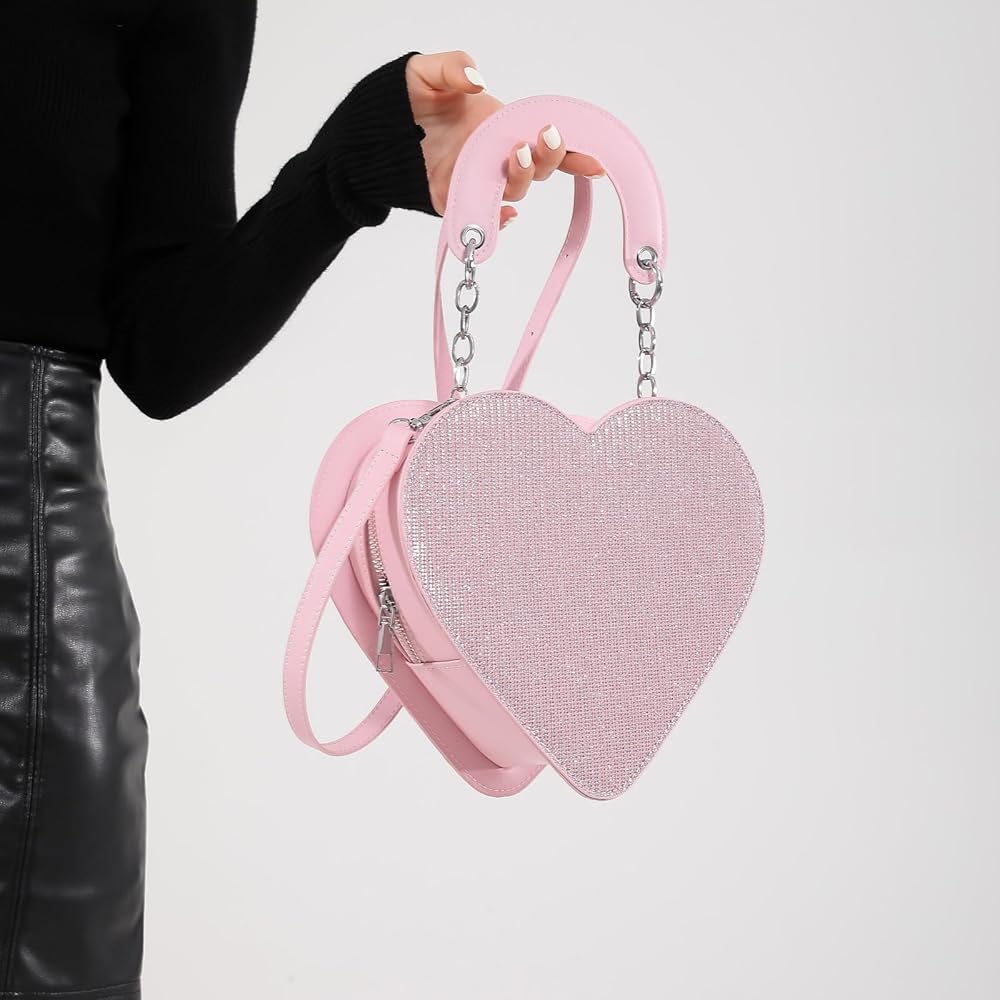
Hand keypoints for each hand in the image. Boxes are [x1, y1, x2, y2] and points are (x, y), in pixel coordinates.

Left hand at [405, 51, 605, 226]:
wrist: (371, 138)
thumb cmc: (403, 104)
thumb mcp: (427, 73)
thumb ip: (453, 66)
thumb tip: (478, 80)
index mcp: (499, 128)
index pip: (543, 140)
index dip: (573, 151)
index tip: (593, 157)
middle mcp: (495, 159)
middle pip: (537, 169)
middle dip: (549, 157)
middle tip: (541, 139)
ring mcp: (478, 183)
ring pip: (515, 190)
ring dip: (523, 176)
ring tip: (514, 154)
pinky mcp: (457, 204)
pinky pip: (484, 220)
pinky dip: (498, 221)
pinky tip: (505, 214)